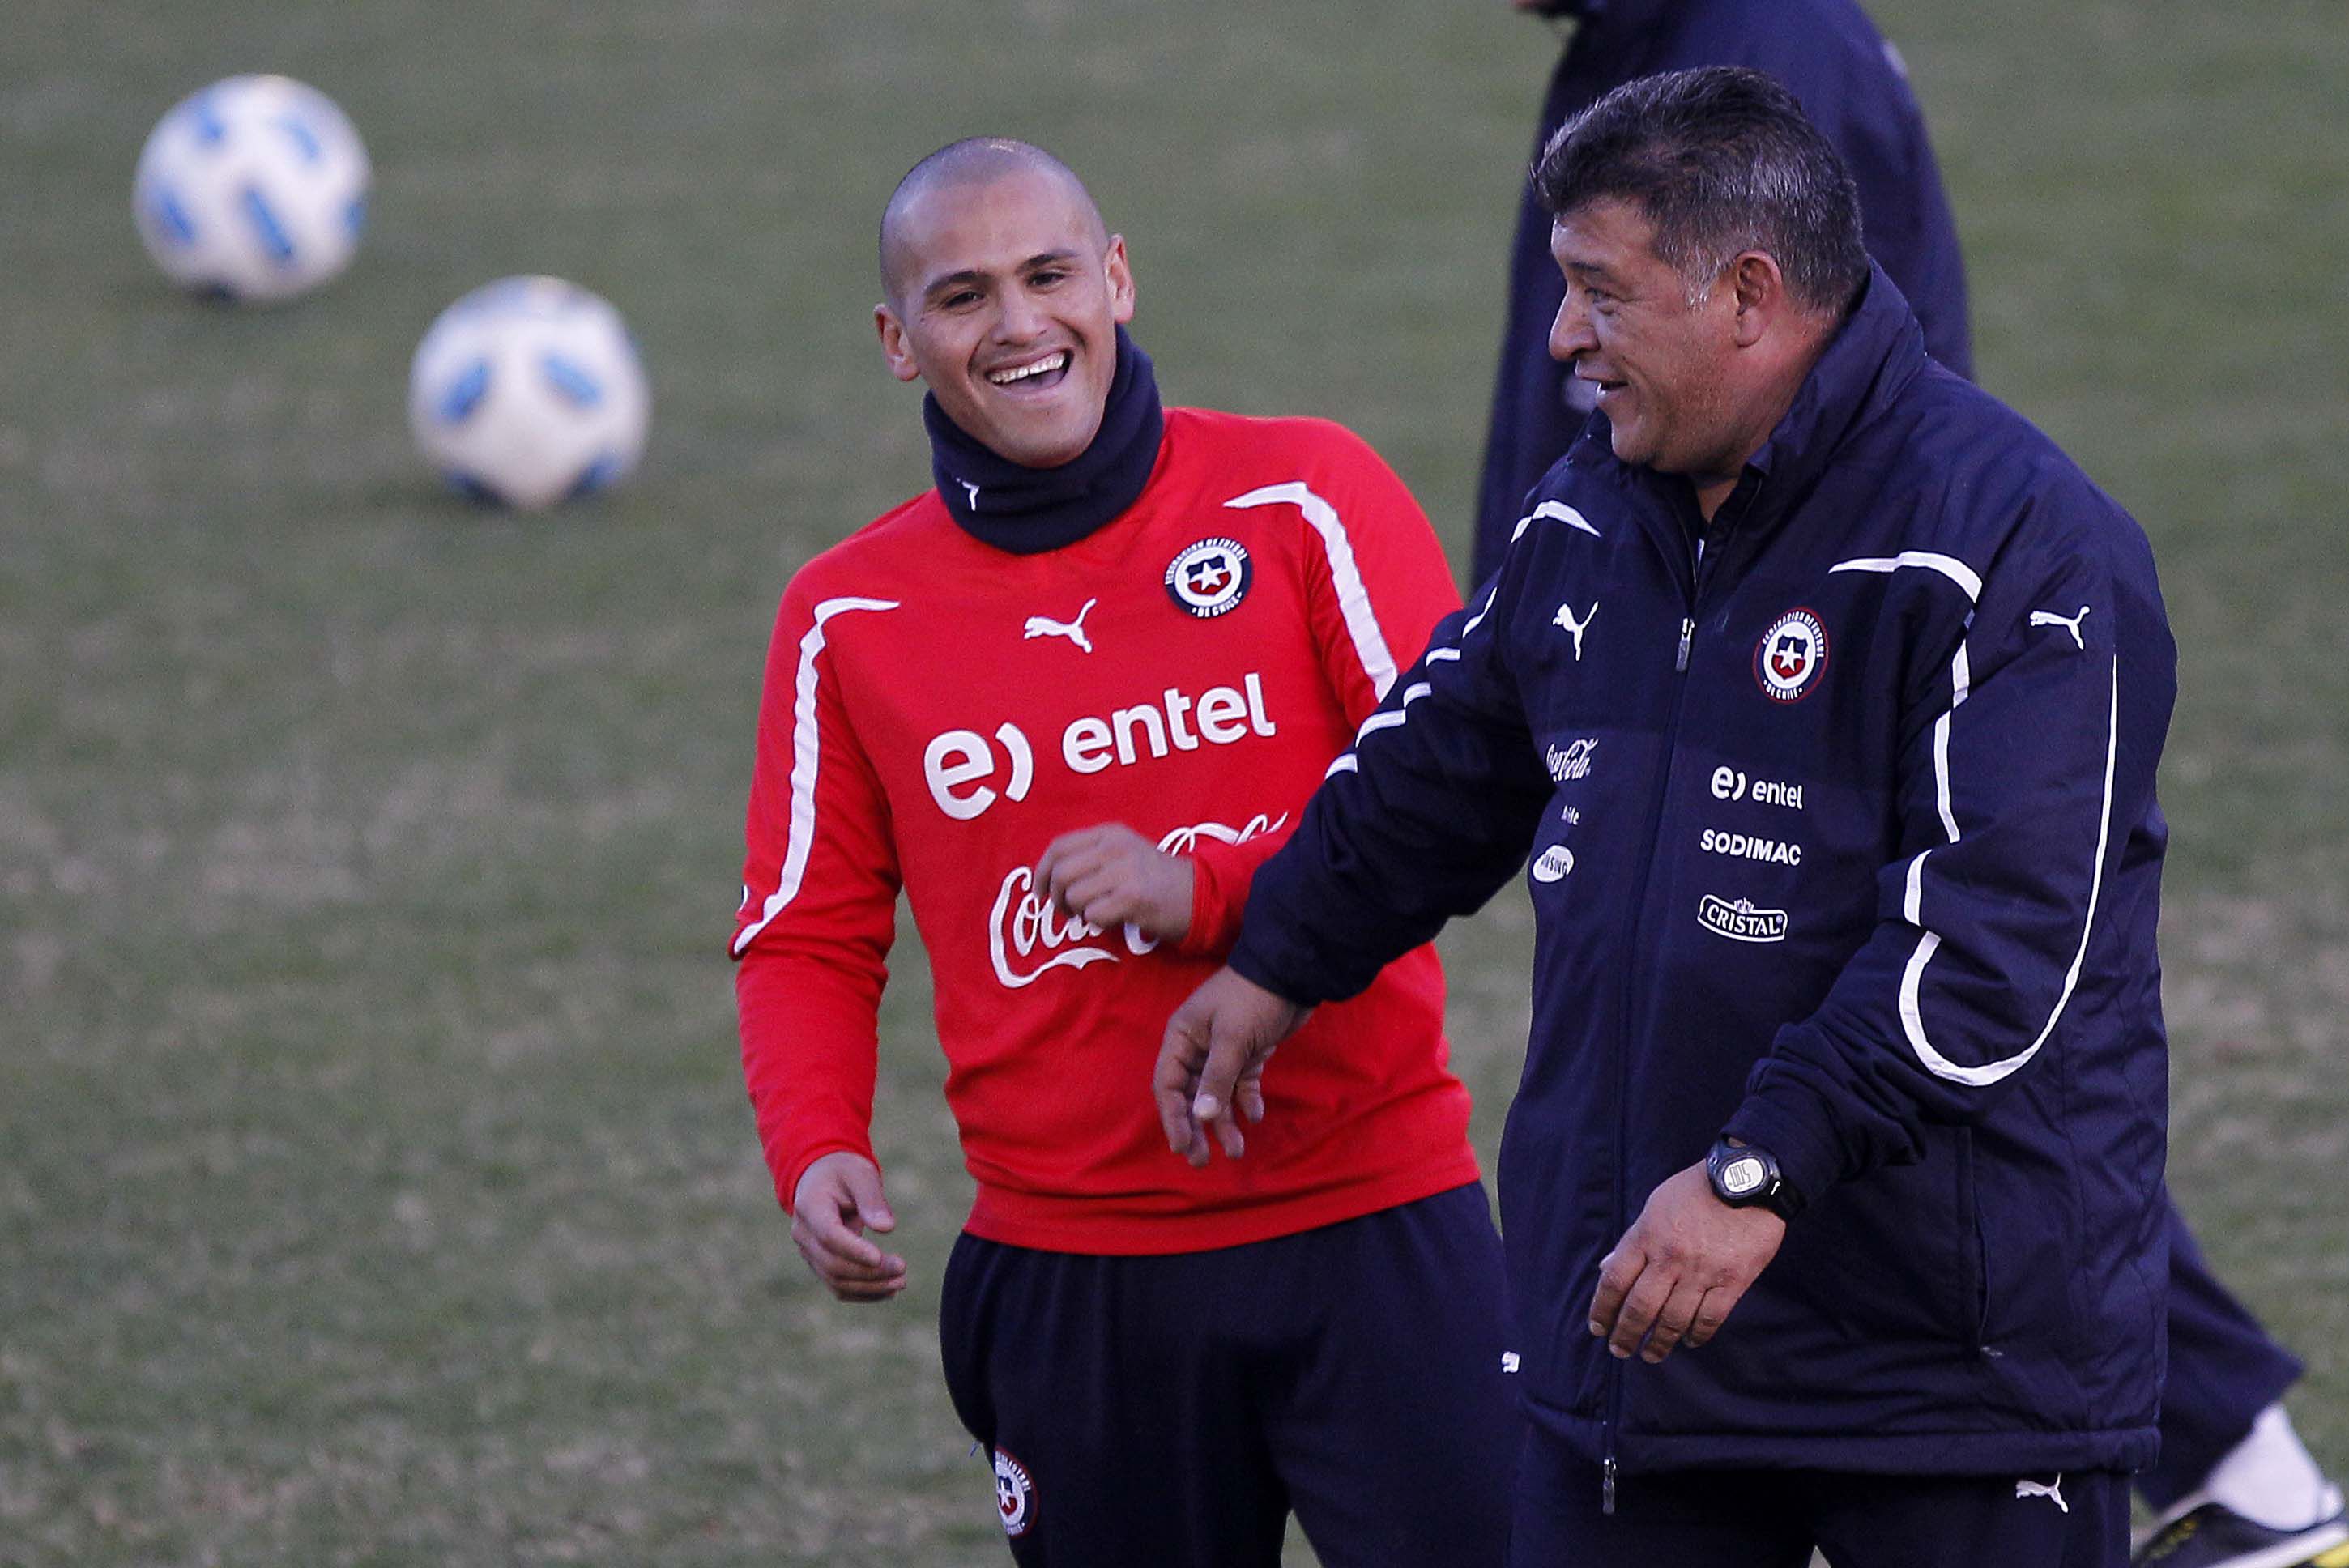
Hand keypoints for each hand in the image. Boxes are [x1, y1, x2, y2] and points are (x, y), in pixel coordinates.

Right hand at [789, 1152, 907, 1302]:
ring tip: (901, 1282)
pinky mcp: (819, 1264)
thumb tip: (886, 1228)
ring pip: (835, 1281)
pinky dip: (864, 1293)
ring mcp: (808, 1252)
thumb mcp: (860, 1174)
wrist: (822, 1179)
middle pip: (833, 1263)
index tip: (881, 1257)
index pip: (829, 1235)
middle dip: (869, 1272)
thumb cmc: (844, 1172)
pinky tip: (889, 1290)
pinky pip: (838, 1286)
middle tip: (902, 1268)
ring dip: (869, 1287)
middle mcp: (803, 1233)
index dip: (854, 1250)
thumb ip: (872, 1199)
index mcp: (810, 1206)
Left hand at [1035, 824, 1192, 940]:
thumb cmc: (1154, 878)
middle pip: (1061, 873)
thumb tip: (1048, 878)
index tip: (1040, 893)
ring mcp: (1124, 871)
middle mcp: (1114, 847)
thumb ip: (1089, 857)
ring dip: (1078, 912)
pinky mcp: (1133, 897)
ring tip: (1093, 914)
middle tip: (1068, 911)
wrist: (1198, 894)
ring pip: (1075, 896)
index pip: (1058, 847)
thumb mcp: (1123, 852)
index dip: (1041, 872)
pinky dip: (1096, 923)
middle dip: (1057, 898)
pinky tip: (1112, 920)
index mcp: (1108, 833)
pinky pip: (1093, 915)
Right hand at [1154, 967, 1308, 1165]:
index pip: (1168, 1086)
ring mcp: (1223, 1052)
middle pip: (1189, 1096)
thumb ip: (1216, 1079)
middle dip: (1195, 1128)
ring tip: (1235, 1151)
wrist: (1293, 973)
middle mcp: (1197, 1047)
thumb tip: (1201, 1117)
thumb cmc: (1253, 999)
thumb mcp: (1232, 1039)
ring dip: (1224, 1122)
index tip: (1182, 1146)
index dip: (1173, 1118)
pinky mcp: (1248, 1055)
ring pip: (1217, 1096)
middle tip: (1201, 1161)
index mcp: (1181, 1038)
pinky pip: (1242, 1085)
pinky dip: (1246, 1102)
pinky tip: (1255, 1116)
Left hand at [1588, 1161, 1784, 1362]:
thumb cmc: (1696, 1190)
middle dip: (1625, 1334)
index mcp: (1647, 1236)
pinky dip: (1697, 1335)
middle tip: (1619, 1351)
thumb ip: (1633, 1241)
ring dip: (1658, 1342)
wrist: (1747, 1179)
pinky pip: (1710, 1318)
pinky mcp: (1732, 1281)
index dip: (1603, 1309)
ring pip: (1673, 1319)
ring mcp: (1702, 1271)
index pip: (1615, 1281)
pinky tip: (1689, 1341)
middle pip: (1640, 1307)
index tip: (1598, 1327)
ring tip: (1650, 1355)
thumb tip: (1607, 1268)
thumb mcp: (1655, 1206)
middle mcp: (1670, 1257)